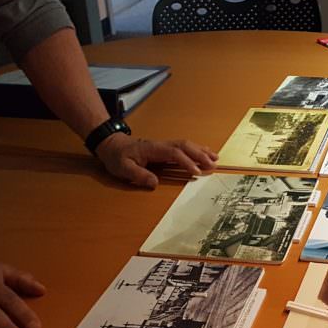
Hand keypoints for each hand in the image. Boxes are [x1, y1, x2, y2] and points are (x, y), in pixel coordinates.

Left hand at [95, 133, 217, 188]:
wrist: (112, 145)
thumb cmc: (117, 157)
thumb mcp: (122, 168)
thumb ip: (138, 175)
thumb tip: (155, 183)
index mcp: (153, 149)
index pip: (174, 153)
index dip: (186, 162)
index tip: (197, 172)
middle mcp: (161, 145)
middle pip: (184, 146)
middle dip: (200, 155)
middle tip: (213, 165)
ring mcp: (164, 145)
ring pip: (186, 144)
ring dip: (201, 151)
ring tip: (215, 159)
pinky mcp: (165, 148)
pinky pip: (183, 147)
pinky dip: (196, 149)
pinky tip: (205, 154)